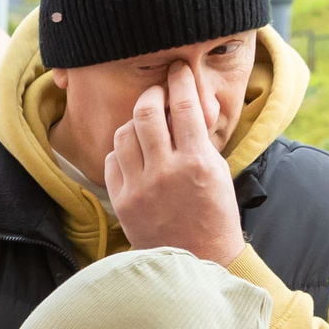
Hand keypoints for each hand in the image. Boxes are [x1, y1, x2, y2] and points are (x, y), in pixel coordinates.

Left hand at [105, 62, 244, 264]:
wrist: (197, 259)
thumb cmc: (214, 213)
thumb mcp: (217, 171)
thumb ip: (200, 138)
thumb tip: (186, 104)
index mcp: (197, 162)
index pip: (184, 106)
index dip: (179, 81)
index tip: (177, 69)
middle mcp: (166, 172)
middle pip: (146, 113)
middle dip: (151, 95)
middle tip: (156, 92)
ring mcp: (140, 188)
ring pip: (124, 134)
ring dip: (134, 122)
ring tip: (144, 123)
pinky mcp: (121, 202)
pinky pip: (111, 161)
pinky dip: (121, 151)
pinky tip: (133, 153)